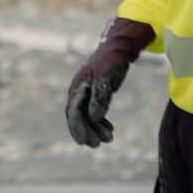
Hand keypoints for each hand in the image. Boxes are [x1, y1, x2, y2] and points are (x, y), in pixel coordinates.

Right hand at [64, 18, 154, 146]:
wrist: (118, 47)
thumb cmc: (111, 61)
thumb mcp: (106, 79)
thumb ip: (100, 98)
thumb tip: (93, 117)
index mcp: (78, 87)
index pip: (73, 112)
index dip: (77, 128)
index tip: (83, 142)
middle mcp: (79, 90)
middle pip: (78, 116)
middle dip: (87, 132)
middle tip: (98, 144)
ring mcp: (85, 92)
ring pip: (86, 115)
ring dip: (95, 128)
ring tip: (108, 139)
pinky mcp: (94, 92)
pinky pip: (93, 111)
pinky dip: (100, 121)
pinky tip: (110, 129)